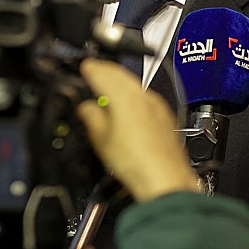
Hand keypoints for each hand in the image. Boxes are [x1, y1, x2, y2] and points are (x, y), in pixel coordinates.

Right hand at [76, 58, 198, 202]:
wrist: (165, 182)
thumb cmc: (135, 163)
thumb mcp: (100, 139)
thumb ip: (90, 115)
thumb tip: (86, 108)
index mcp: (124, 95)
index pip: (102, 71)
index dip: (89, 67)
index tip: (83, 67)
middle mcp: (143, 95)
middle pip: (120, 73)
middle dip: (105, 70)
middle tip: (93, 71)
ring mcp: (157, 106)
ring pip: (134, 84)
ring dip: (119, 81)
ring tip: (108, 89)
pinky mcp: (165, 117)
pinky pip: (145, 97)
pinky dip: (133, 95)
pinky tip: (128, 107)